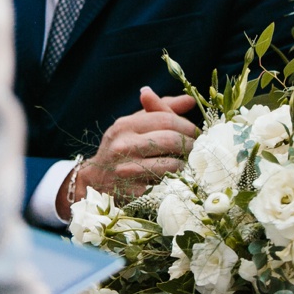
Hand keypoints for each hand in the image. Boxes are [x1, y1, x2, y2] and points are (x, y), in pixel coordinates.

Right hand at [55, 87, 197, 219]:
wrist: (94, 181)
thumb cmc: (121, 147)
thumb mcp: (133, 124)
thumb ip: (160, 109)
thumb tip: (190, 100)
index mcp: (124, 125)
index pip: (165, 118)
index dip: (187, 125)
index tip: (197, 132)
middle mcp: (123, 146)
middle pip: (170, 140)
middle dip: (191, 144)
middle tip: (199, 149)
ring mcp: (127, 171)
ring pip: (171, 164)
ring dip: (187, 164)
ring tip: (190, 164)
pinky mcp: (134, 193)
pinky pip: (166, 185)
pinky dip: (178, 182)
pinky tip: (180, 180)